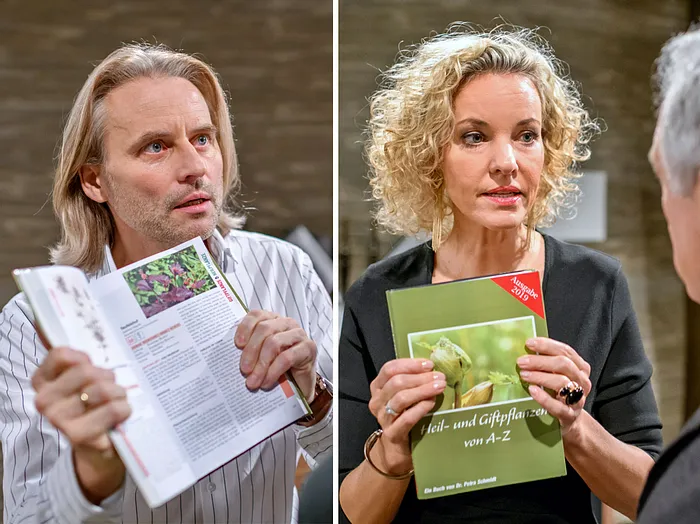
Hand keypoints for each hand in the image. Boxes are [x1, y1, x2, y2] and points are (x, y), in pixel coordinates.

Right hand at [31, 347, 130, 502]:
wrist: (99, 443)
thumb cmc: (93, 402)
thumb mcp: (84, 376)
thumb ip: (73, 355)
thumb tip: (45, 320)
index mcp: (42, 381)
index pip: (62, 354)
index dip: (85, 358)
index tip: (91, 367)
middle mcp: (44, 400)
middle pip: (87, 371)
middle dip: (108, 377)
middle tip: (110, 388)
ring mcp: (58, 419)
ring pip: (102, 389)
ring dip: (119, 393)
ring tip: (116, 401)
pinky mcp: (78, 435)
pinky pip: (113, 409)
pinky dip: (124, 409)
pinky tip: (120, 415)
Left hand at [235, 310, 316, 399]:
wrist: (300, 384)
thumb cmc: (276, 368)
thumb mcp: (259, 356)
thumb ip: (249, 350)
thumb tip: (229, 355)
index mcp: (272, 320)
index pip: (256, 315)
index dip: (245, 328)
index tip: (237, 345)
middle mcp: (286, 323)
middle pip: (264, 329)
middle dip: (251, 351)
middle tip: (244, 371)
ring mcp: (299, 334)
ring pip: (274, 342)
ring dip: (261, 365)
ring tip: (253, 382)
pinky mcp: (309, 348)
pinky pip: (287, 357)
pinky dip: (273, 371)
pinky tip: (266, 383)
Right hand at [368, 358, 445, 474]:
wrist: (396, 449)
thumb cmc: (403, 417)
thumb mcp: (403, 396)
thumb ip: (412, 381)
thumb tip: (432, 368)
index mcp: (378, 387)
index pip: (389, 369)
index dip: (409, 364)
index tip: (428, 364)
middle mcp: (377, 401)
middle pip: (396, 382)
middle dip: (420, 377)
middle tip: (439, 376)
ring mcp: (383, 418)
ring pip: (401, 398)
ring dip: (423, 390)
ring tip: (439, 386)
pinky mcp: (392, 434)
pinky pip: (407, 418)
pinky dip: (421, 407)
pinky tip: (432, 402)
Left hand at [517, 337, 591, 435]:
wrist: (569, 419)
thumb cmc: (560, 392)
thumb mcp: (557, 374)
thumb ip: (547, 362)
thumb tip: (525, 349)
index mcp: (580, 367)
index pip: (565, 351)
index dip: (547, 345)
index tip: (529, 343)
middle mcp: (582, 381)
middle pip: (564, 365)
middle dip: (540, 361)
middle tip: (521, 361)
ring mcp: (578, 399)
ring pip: (561, 382)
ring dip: (540, 376)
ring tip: (523, 375)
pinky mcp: (569, 415)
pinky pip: (557, 406)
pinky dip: (543, 397)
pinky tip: (531, 390)